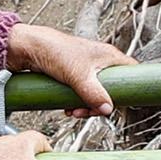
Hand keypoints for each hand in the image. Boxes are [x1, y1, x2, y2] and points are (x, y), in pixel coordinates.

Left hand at [3, 21, 123, 116]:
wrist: (27, 48)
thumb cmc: (54, 50)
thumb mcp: (78, 76)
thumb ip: (94, 94)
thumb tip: (108, 109)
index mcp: (108, 56)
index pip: (132, 71)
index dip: (133, 86)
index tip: (125, 101)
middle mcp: (99, 62)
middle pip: (112, 89)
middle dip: (100, 104)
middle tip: (89, 111)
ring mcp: (85, 70)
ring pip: (95, 94)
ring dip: (86, 106)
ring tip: (74, 111)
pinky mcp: (72, 76)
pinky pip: (81, 94)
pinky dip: (76, 103)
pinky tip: (67, 107)